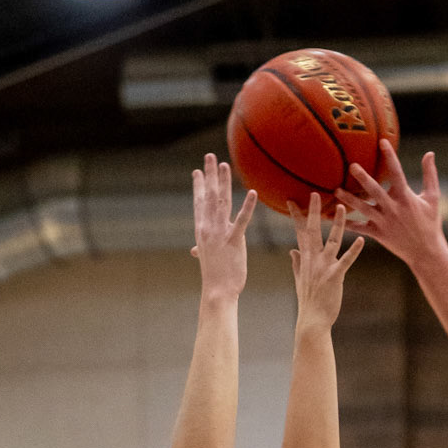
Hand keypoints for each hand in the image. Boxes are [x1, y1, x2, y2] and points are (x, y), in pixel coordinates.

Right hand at [191, 153, 255, 299]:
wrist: (217, 291)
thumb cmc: (214, 277)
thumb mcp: (206, 259)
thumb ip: (201, 248)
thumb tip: (194, 250)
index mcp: (202, 231)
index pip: (199, 203)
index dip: (199, 186)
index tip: (198, 171)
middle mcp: (208, 228)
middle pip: (209, 196)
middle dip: (209, 175)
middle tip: (210, 156)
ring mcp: (220, 234)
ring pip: (222, 202)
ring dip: (224, 182)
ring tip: (225, 165)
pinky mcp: (234, 241)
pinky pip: (241, 220)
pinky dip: (247, 206)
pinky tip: (252, 192)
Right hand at [289, 193, 363, 328]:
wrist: (313, 321)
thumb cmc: (308, 302)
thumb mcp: (300, 280)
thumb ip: (297, 263)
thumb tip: (292, 252)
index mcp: (305, 259)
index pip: (299, 233)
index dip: (296, 216)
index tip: (291, 200)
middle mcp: (313, 260)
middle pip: (312, 230)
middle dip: (313, 211)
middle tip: (315, 193)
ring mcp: (324, 267)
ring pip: (331, 240)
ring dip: (337, 223)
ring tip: (341, 207)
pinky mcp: (335, 276)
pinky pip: (346, 260)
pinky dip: (354, 250)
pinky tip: (361, 240)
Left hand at [338, 143, 446, 270]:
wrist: (426, 252)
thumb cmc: (430, 223)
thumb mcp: (433, 198)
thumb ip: (430, 174)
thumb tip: (429, 153)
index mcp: (406, 197)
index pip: (397, 173)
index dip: (390, 156)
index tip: (382, 141)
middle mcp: (393, 208)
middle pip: (375, 190)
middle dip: (363, 178)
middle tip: (351, 166)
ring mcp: (384, 222)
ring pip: (364, 208)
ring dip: (350, 200)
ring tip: (337, 190)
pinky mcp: (379, 234)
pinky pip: (360, 228)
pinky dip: (347, 223)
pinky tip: (334, 217)